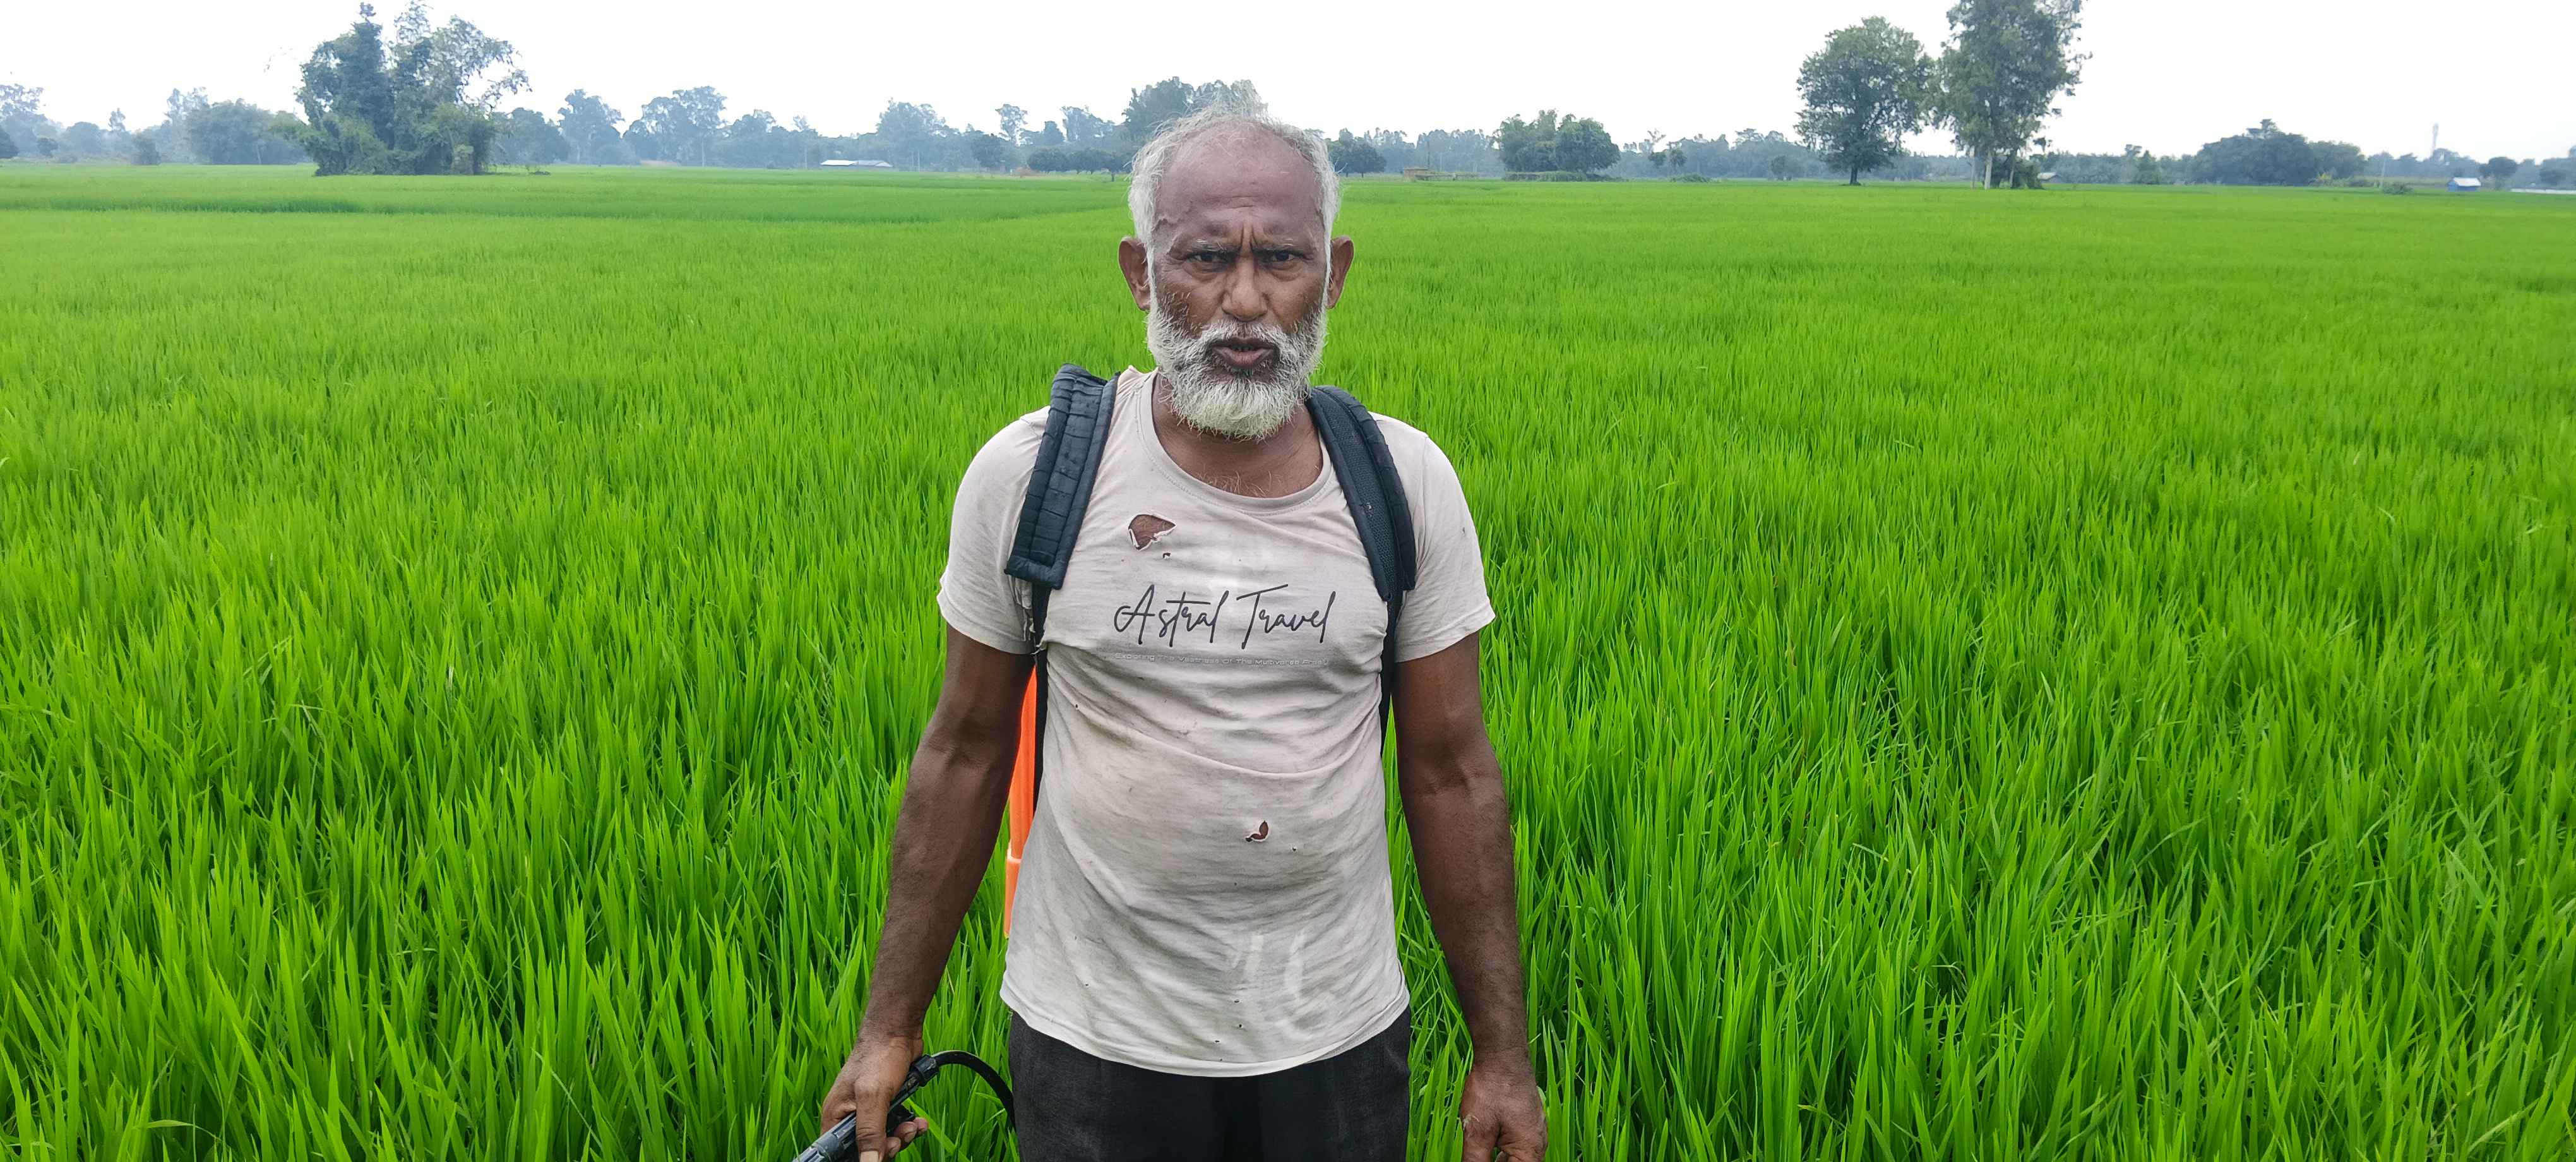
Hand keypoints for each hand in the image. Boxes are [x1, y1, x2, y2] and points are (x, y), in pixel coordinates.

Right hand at [818, 1027, 928, 1160]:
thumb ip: (870, 1132)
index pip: (840, 1152)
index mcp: (836, 1117)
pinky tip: (918, 1122)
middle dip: (886, 1147)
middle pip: (865, 1149)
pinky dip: (909, 1126)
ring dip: (902, 1137)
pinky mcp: (886, 1106)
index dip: (859, 1158)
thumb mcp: (873, 1097)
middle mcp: (849, 1116)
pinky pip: (896, 1126)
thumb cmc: (877, 1057)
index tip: (876, 1156)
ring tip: (913, 1126)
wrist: (898, 1032)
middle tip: (900, 1138)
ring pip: (884, 1140)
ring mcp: (868, 1112)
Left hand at [1460, 1058, 1545, 1160]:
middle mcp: (1538, 1143)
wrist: (1503, 1056)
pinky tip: (1489, 1147)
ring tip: (1483, 1154)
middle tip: (1478, 1155)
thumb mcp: (1477, 1132)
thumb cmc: (1493, 1090)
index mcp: (1531, 1151)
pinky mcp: (1527, 1120)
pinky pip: (1517, 1144)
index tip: (1480, 1158)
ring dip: (1499, 1160)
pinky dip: (1503, 1150)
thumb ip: (1475, 1160)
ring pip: (1517, 1157)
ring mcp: (1534, 1130)